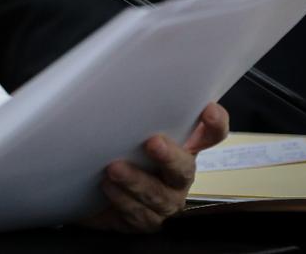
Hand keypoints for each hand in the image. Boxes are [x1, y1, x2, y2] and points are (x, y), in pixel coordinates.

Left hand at [81, 102, 228, 232]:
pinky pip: (140, 214)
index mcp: (182, 147)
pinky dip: (123, 200)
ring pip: (159, 195)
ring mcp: (165, 200)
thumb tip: (121, 86)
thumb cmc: (114, 150)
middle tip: (153, 143)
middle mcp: (178, 175)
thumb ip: (135, 113)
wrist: (90, 188)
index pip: (210, 134)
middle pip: (185, 167)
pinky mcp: (147, 220)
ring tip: (114, 169)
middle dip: (170, 156)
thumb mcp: (125, 129)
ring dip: (137, 181)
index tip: (208, 110)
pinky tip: (108, 188)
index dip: (215, 124)